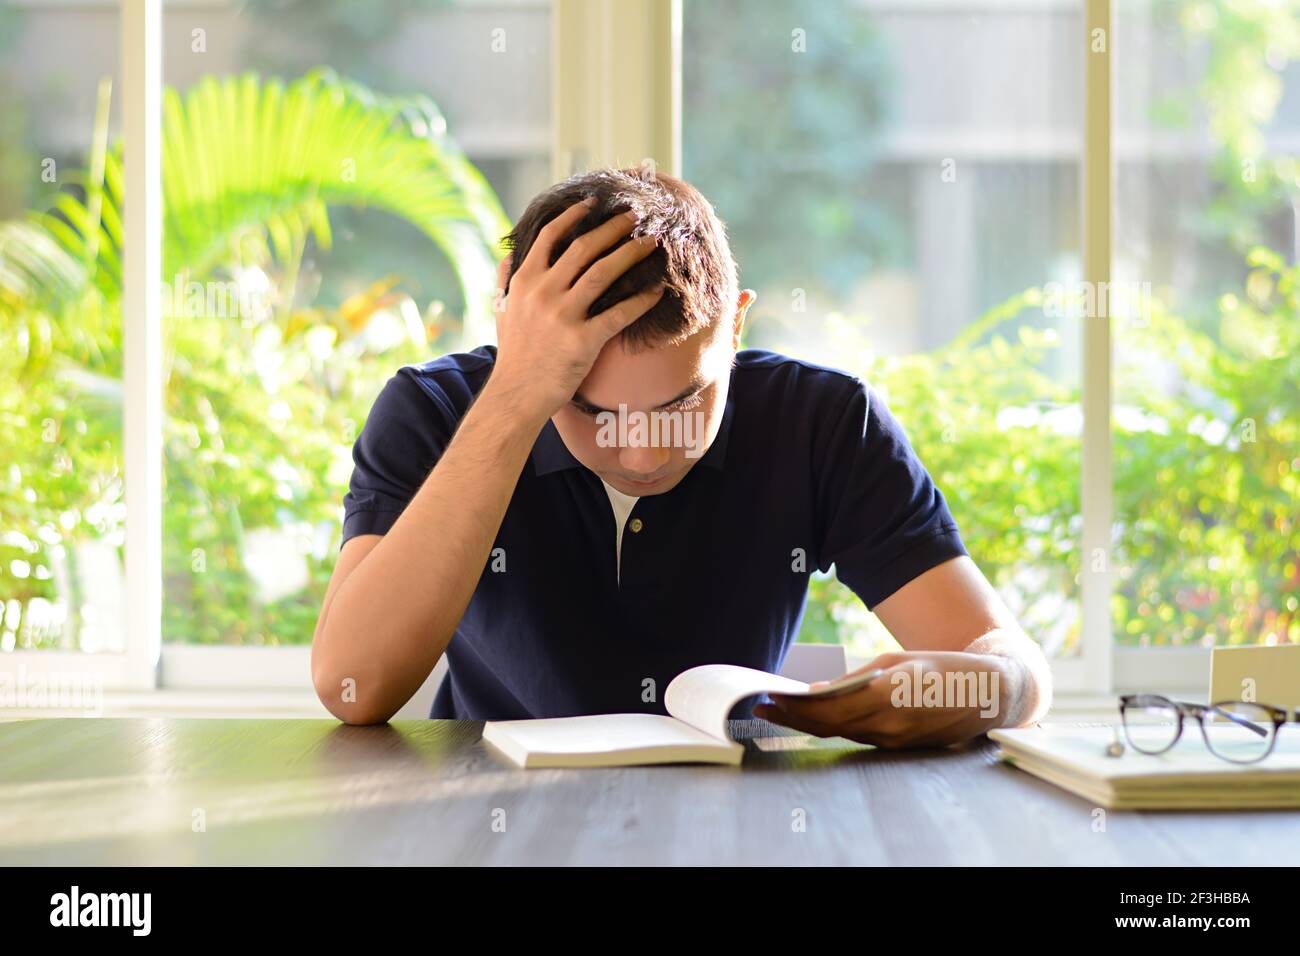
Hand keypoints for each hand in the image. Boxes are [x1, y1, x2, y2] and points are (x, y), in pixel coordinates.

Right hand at [486, 198, 664, 420]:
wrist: (517, 394)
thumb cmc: (514, 354)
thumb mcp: (500, 311)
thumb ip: (504, 281)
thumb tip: (507, 256)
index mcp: (524, 281)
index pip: (551, 237)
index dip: (574, 216)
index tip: (594, 203)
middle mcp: (542, 292)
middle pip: (583, 248)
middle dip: (613, 228)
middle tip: (635, 215)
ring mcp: (562, 316)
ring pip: (603, 273)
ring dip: (631, 253)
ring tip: (652, 241)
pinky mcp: (582, 341)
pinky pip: (618, 314)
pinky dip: (640, 300)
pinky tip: (657, 290)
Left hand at [754, 651, 1014, 748]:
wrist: (989, 693)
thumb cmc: (943, 668)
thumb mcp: (895, 661)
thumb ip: (854, 680)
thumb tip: (816, 690)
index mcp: (886, 695)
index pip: (826, 709)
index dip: (793, 707)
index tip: (768, 697)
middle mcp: (888, 723)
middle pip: (827, 726)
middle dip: (792, 718)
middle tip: (763, 707)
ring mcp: (895, 740)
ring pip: (841, 733)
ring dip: (809, 724)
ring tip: (781, 711)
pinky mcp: (900, 746)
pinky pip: (859, 736)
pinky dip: (835, 727)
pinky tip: (818, 718)